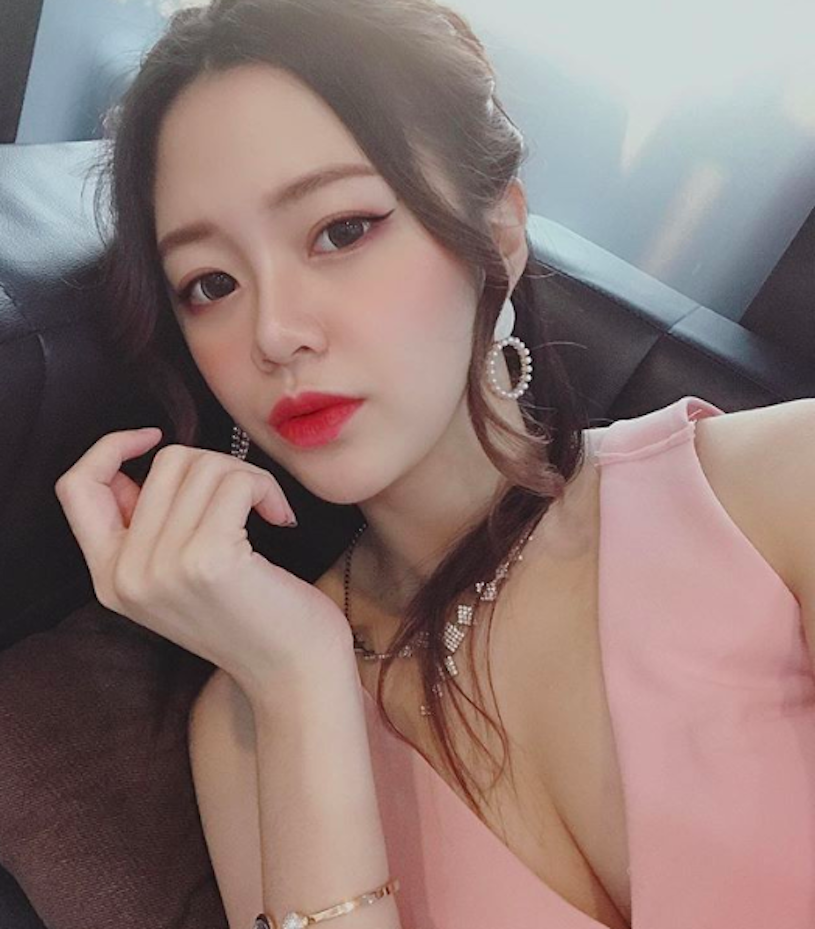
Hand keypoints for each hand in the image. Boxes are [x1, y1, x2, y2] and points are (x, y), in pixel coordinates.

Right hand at [55, 428, 353, 690]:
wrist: (294, 674)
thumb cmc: (251, 618)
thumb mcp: (179, 579)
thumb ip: (146, 530)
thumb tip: (135, 471)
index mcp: (109, 579)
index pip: (77, 488)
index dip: (110, 449)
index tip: (153, 437)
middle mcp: (125, 576)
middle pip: (163, 464)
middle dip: (218, 466)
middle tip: (250, 497)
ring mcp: (163, 568)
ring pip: (202, 466)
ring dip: (247, 476)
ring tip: (268, 510)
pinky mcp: (208, 560)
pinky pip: (236, 481)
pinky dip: (265, 486)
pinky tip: (281, 518)